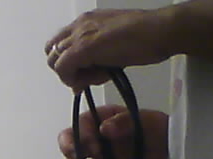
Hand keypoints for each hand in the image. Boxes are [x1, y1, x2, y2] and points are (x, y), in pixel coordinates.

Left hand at [44, 9, 173, 90]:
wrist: (160, 31)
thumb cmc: (145, 38)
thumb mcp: (112, 50)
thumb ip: (94, 63)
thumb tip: (79, 83)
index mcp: (85, 22)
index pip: (60, 45)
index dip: (68, 64)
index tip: (85, 73)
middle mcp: (79, 25)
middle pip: (52, 53)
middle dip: (65, 70)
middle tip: (87, 78)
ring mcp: (80, 35)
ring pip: (54, 61)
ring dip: (70, 75)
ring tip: (96, 76)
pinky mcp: (84, 47)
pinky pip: (63, 68)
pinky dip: (72, 79)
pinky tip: (95, 78)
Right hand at [58, 105, 168, 158]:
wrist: (169, 145)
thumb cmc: (156, 127)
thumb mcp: (143, 120)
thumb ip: (123, 122)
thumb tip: (105, 128)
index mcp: (100, 117)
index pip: (79, 125)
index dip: (81, 137)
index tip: (96, 148)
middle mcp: (94, 132)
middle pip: (69, 141)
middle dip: (72, 152)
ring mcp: (97, 150)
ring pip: (75, 158)